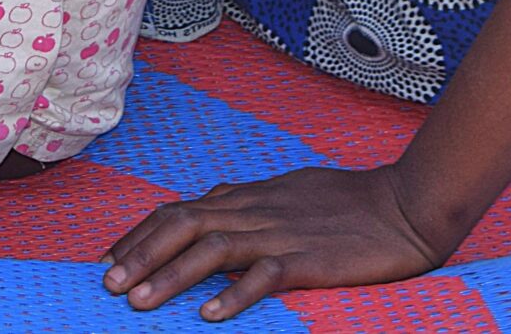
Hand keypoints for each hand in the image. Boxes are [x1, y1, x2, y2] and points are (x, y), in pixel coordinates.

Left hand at [103, 164, 452, 320]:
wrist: (404, 203)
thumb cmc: (344, 201)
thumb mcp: (282, 194)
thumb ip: (242, 204)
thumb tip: (203, 211)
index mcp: (244, 197)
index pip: (176, 211)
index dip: (137, 236)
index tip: (106, 262)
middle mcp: (253, 211)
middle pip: (182, 225)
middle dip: (139, 254)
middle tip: (107, 284)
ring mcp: (280, 233)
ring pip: (212, 248)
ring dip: (171, 274)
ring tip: (139, 303)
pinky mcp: (310, 258)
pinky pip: (265, 274)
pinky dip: (235, 293)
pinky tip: (210, 315)